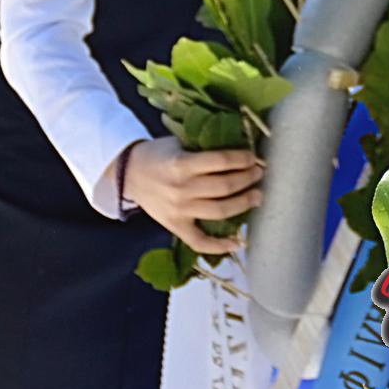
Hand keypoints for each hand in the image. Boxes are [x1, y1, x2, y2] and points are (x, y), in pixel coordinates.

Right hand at [120, 138, 263, 254]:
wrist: (129, 174)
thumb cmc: (158, 155)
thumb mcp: (178, 143)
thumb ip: (203, 147)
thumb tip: (238, 145)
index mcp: (182, 164)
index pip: (221, 161)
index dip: (242, 159)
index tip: (253, 157)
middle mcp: (182, 189)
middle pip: (225, 187)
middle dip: (248, 179)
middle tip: (259, 173)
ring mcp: (179, 211)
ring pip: (220, 211)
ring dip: (243, 203)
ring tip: (257, 196)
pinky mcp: (175, 227)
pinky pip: (200, 242)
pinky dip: (220, 245)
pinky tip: (238, 241)